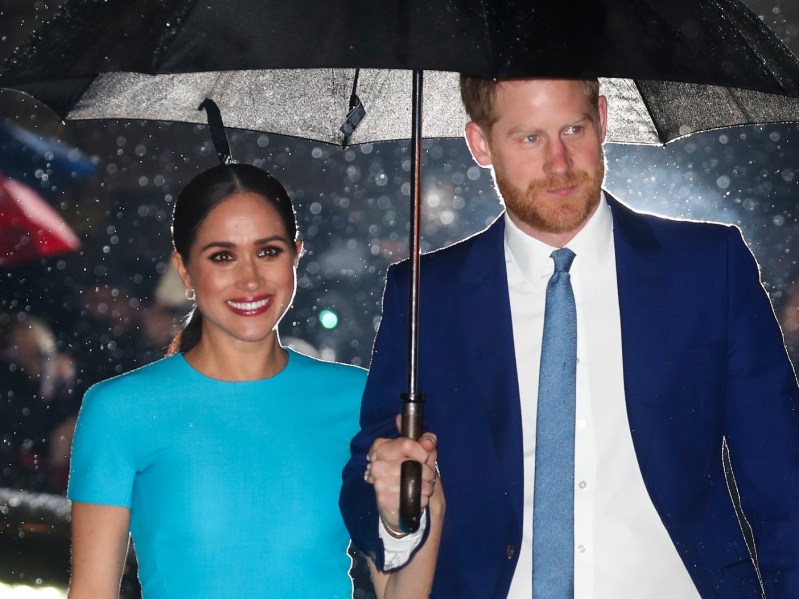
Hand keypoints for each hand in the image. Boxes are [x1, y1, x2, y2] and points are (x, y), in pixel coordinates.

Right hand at [364, 415, 438, 534]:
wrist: (397, 503)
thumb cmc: (410, 474)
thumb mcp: (420, 455)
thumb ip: (426, 444)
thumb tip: (429, 440)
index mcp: (383, 448)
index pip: (407, 444)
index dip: (423, 452)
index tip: (425, 459)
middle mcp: (378, 464)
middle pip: (414, 464)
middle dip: (428, 472)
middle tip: (426, 476)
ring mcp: (380, 482)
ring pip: (416, 482)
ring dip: (426, 487)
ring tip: (422, 487)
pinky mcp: (385, 500)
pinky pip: (414, 497)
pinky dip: (422, 499)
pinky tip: (416, 497)